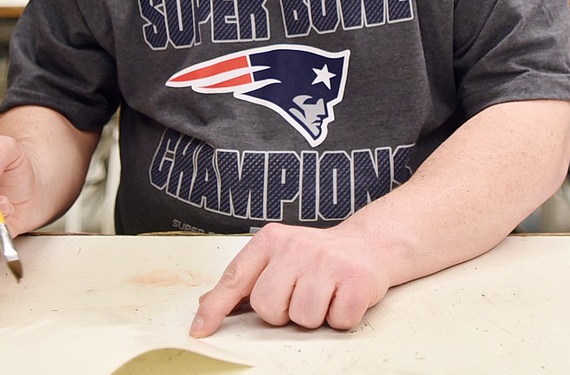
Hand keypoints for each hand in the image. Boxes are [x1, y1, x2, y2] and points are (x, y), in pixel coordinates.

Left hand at [190, 222, 389, 333]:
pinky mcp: (357, 279)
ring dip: (314, 316)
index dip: (216, 308)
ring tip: (324, 295)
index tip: (201, 330)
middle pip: (268, 306)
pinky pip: (337, 321)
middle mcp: (298, 246)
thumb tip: (205, 303)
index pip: (236, 278)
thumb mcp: (277, 257)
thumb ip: (244, 280)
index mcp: (272, 239)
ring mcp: (328, 262)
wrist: (368, 245)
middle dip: (283, 312)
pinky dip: (341, 318)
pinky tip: (342, 297)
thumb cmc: (318, 257)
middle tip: (300, 295)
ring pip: (303, 318)